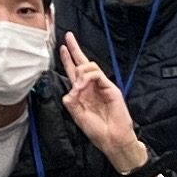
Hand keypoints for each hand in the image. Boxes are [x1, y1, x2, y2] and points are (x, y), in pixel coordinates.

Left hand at [59, 38, 146, 172]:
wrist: (113, 139)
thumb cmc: (97, 131)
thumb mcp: (78, 116)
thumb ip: (72, 102)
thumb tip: (71, 88)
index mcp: (84, 93)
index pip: (75, 72)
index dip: (68, 60)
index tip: (62, 47)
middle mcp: (92, 87)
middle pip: (83, 63)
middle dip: (75, 49)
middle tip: (68, 36)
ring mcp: (102, 86)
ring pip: (89, 66)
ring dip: (80, 73)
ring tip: (78, 87)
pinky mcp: (111, 88)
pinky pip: (97, 75)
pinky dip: (88, 78)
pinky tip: (83, 87)